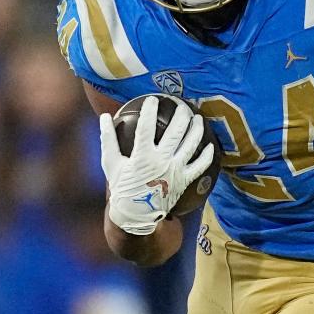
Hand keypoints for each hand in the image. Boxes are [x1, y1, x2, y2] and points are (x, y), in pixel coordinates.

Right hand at [98, 97, 213, 235]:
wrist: (136, 215)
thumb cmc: (122, 187)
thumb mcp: (110, 164)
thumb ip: (108, 139)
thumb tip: (104, 116)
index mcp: (142, 156)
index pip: (146, 127)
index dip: (150, 110)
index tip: (153, 99)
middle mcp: (161, 161)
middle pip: (176, 132)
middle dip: (181, 114)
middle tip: (182, 104)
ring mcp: (175, 171)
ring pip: (190, 145)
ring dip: (196, 129)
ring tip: (198, 117)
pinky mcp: (183, 180)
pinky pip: (200, 166)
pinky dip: (206, 155)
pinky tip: (210, 145)